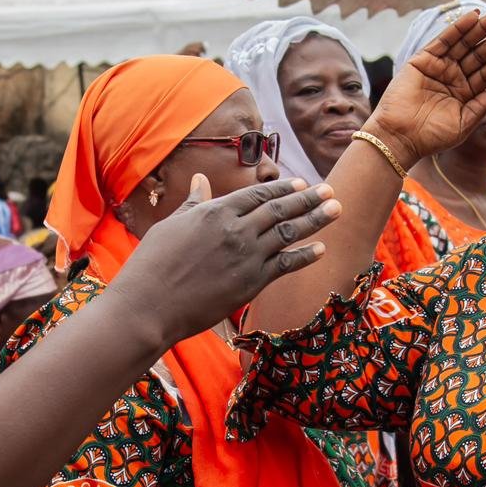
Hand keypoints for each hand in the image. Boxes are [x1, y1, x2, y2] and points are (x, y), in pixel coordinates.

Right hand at [112, 174, 340, 342]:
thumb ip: (194, 203)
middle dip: (308, 198)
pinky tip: (321, 249)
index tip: (302, 183)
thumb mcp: (171, 225)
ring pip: (288, 233)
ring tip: (336, 209)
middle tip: (330, 190)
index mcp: (215, 212)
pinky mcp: (250, 283)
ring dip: (315, 220)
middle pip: (280, 209)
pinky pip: (285, 265)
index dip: (283, 188)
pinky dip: (305, 256)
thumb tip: (201, 180)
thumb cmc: (152, 265)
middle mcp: (236, 230)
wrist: (149, 306)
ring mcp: (246, 257)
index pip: (258, 195)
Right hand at [366, 6, 485, 163]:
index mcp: (466, 93)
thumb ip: (483, 105)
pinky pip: (444, 40)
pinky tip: (474, 16)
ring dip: (483, 28)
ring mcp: (440, 67)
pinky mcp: (424, 60)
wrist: (401, 137)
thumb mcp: (464, 123)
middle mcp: (455, 77)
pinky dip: (458, 28)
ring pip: (465, 43)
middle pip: (481, 53)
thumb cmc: (432, 137)